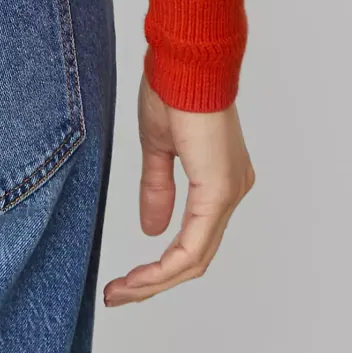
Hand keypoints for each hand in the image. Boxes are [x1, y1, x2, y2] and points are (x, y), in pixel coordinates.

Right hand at [102, 75, 254, 305]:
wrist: (184, 58)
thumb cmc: (173, 86)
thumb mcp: (158, 147)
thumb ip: (158, 188)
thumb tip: (152, 229)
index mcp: (219, 179)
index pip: (193, 240)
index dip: (160, 267)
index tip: (125, 279)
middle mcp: (232, 190)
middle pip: (196, 257)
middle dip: (154, 282)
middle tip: (119, 293)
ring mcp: (229, 192)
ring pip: (196, 258)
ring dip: (156, 281)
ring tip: (122, 291)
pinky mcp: (220, 190)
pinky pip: (195, 245)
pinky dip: (167, 267)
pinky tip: (142, 278)